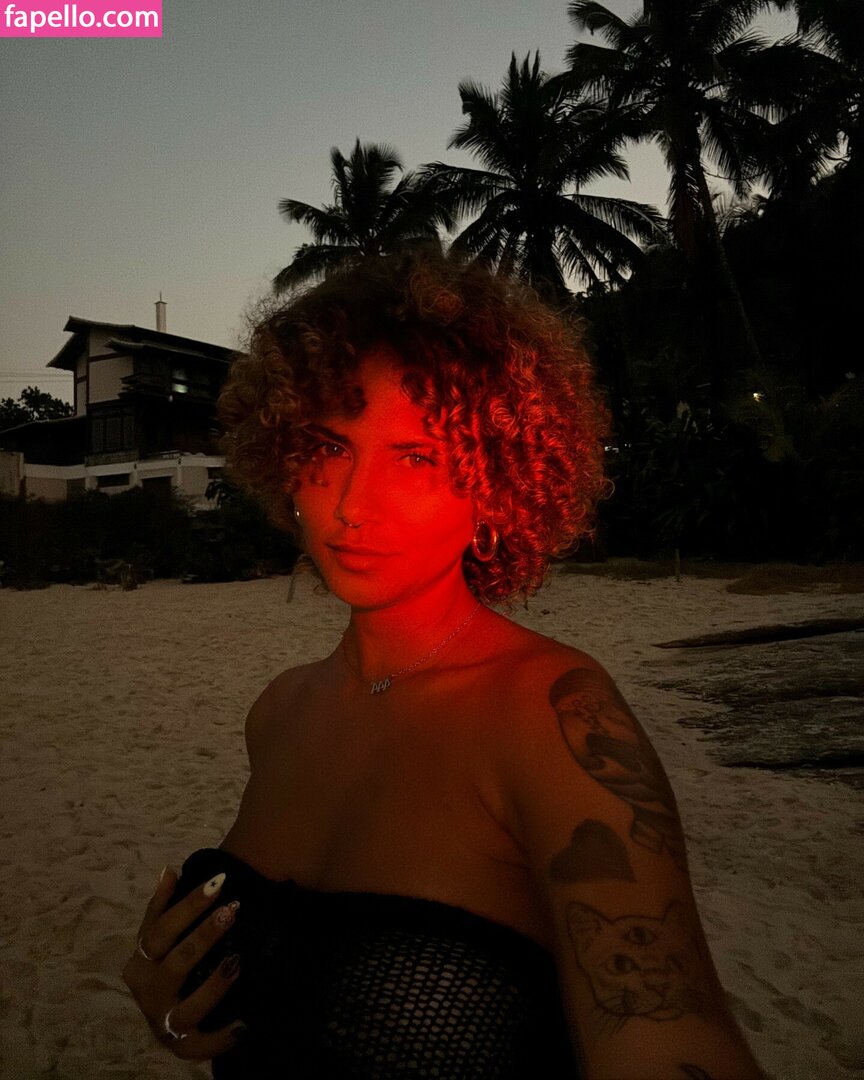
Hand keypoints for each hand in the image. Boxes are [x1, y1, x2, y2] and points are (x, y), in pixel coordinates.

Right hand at [122, 867, 243, 1060]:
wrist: (160, 1023)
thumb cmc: (163, 970)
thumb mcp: (158, 939)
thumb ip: (161, 908)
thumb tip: (168, 870)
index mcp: (141, 962)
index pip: (161, 930)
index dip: (188, 905)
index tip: (218, 882)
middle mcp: (148, 992)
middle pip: (176, 963)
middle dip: (204, 936)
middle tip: (232, 911)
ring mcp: (164, 1021)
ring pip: (188, 1006)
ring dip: (213, 985)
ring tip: (237, 962)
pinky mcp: (182, 1045)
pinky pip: (201, 1045)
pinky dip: (221, 1037)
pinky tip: (243, 1024)